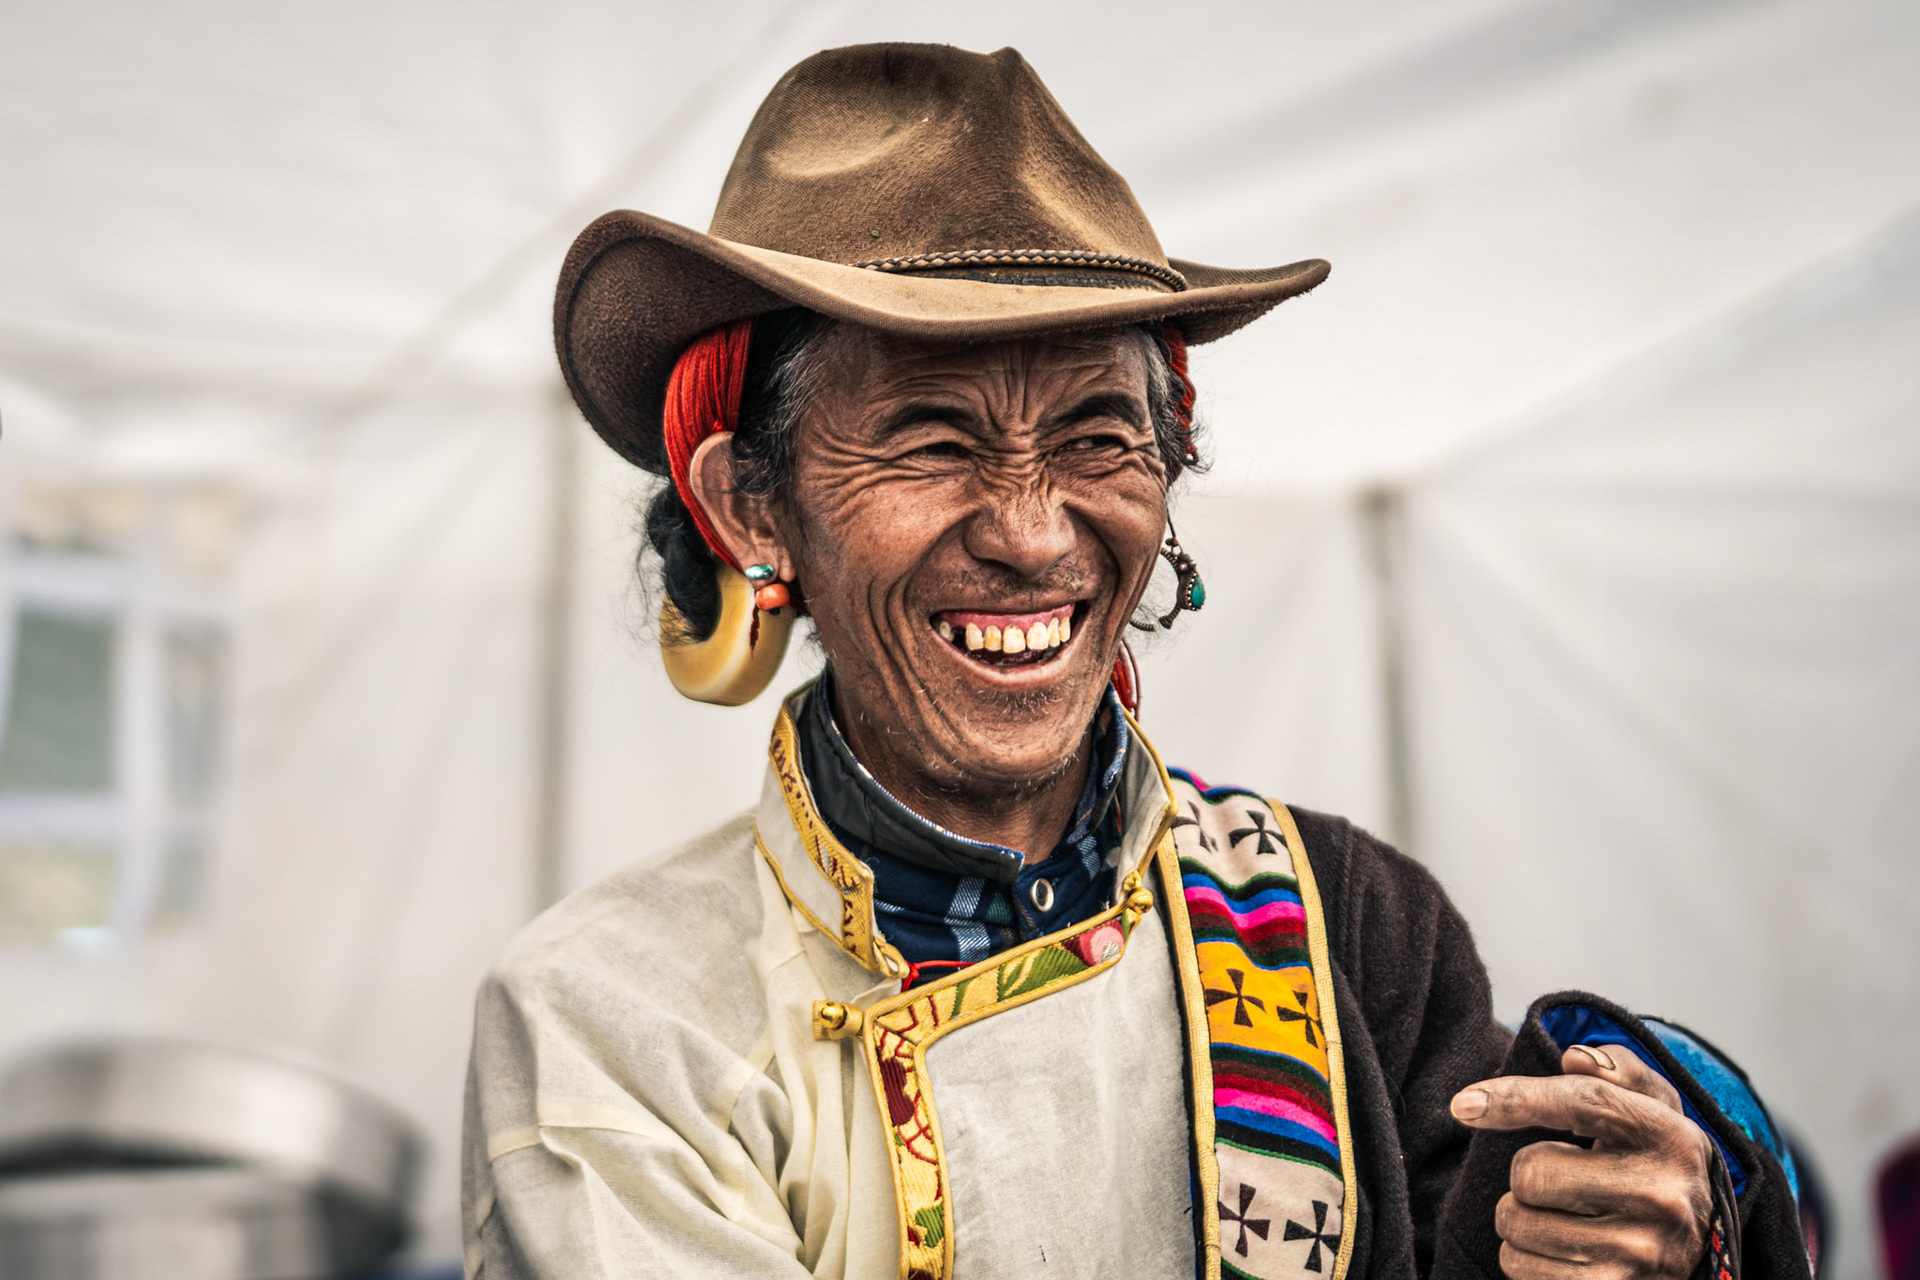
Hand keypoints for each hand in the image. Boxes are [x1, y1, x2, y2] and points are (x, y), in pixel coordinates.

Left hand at [1452, 1043, 1713, 1279]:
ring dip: (1522, 1216)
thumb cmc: (1654, 1164)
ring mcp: (1640, 1254)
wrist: (1697, 1252)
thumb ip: (1617, 1070)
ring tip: (1565, 1216)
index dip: (1517, 1098)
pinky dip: (1524, 1257)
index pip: (1583, 1104)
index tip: (1463, 1104)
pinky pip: (1517, 1266)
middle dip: (1528, 1173)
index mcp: (1672, 1138)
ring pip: (1516, 1221)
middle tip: (1563, 1180)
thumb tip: (1575, 1058)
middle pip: (1531, 1171)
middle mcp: (1663, 1197)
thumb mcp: (1653, 1110)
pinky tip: (1563, 1251)